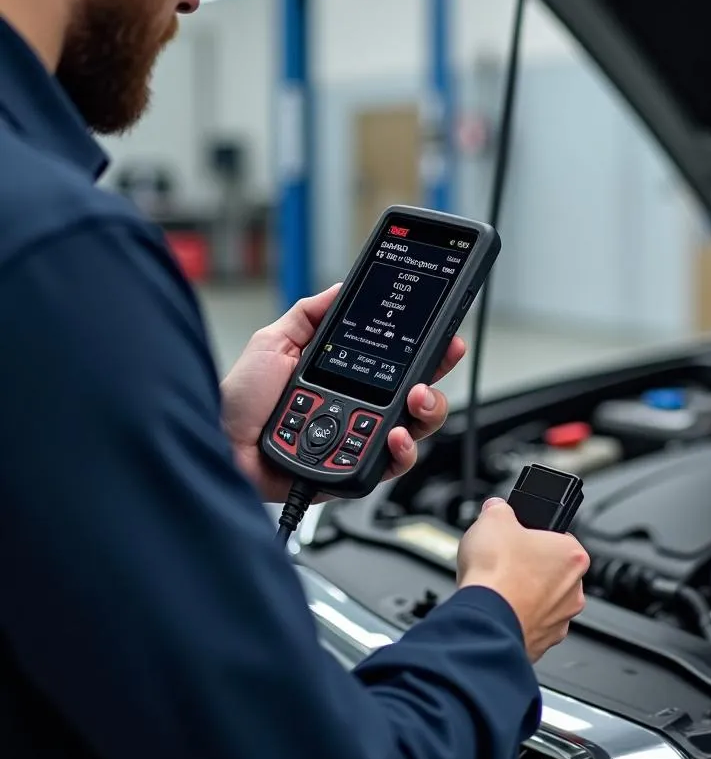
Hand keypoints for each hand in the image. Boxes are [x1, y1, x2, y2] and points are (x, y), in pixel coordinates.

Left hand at [220, 284, 465, 502]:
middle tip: (434, 369)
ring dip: (426, 412)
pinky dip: (401, 451)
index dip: (425, 352)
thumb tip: (341, 286)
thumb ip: (310, 314)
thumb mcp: (274, 342)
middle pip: (417, 398)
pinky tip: (395, 436)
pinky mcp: (353, 472)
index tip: (444, 336)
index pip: (397, 363)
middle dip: (435, 382)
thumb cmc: (238, 399)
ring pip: (414, 431)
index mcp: (346, 378)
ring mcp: (359, 441)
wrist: (218, 442)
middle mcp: (359, 410)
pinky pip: (391, 466)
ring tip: (415, 400)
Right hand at [456, 498, 589, 661]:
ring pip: (542, 601)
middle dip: (529, 566)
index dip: (533, 535)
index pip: (558, 538)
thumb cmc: (496, 573)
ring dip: (524, 594)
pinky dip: (516, 617)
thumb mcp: (493, 518)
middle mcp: (573, 591)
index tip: (518, 537)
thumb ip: (500, 509)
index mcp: (573, 556)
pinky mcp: (541, 643)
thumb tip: (497, 508)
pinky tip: (497, 608)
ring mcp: (559, 621)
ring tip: (498, 586)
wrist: (483, 619)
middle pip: (551, 571)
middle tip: (505, 561)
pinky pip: (530, 624)